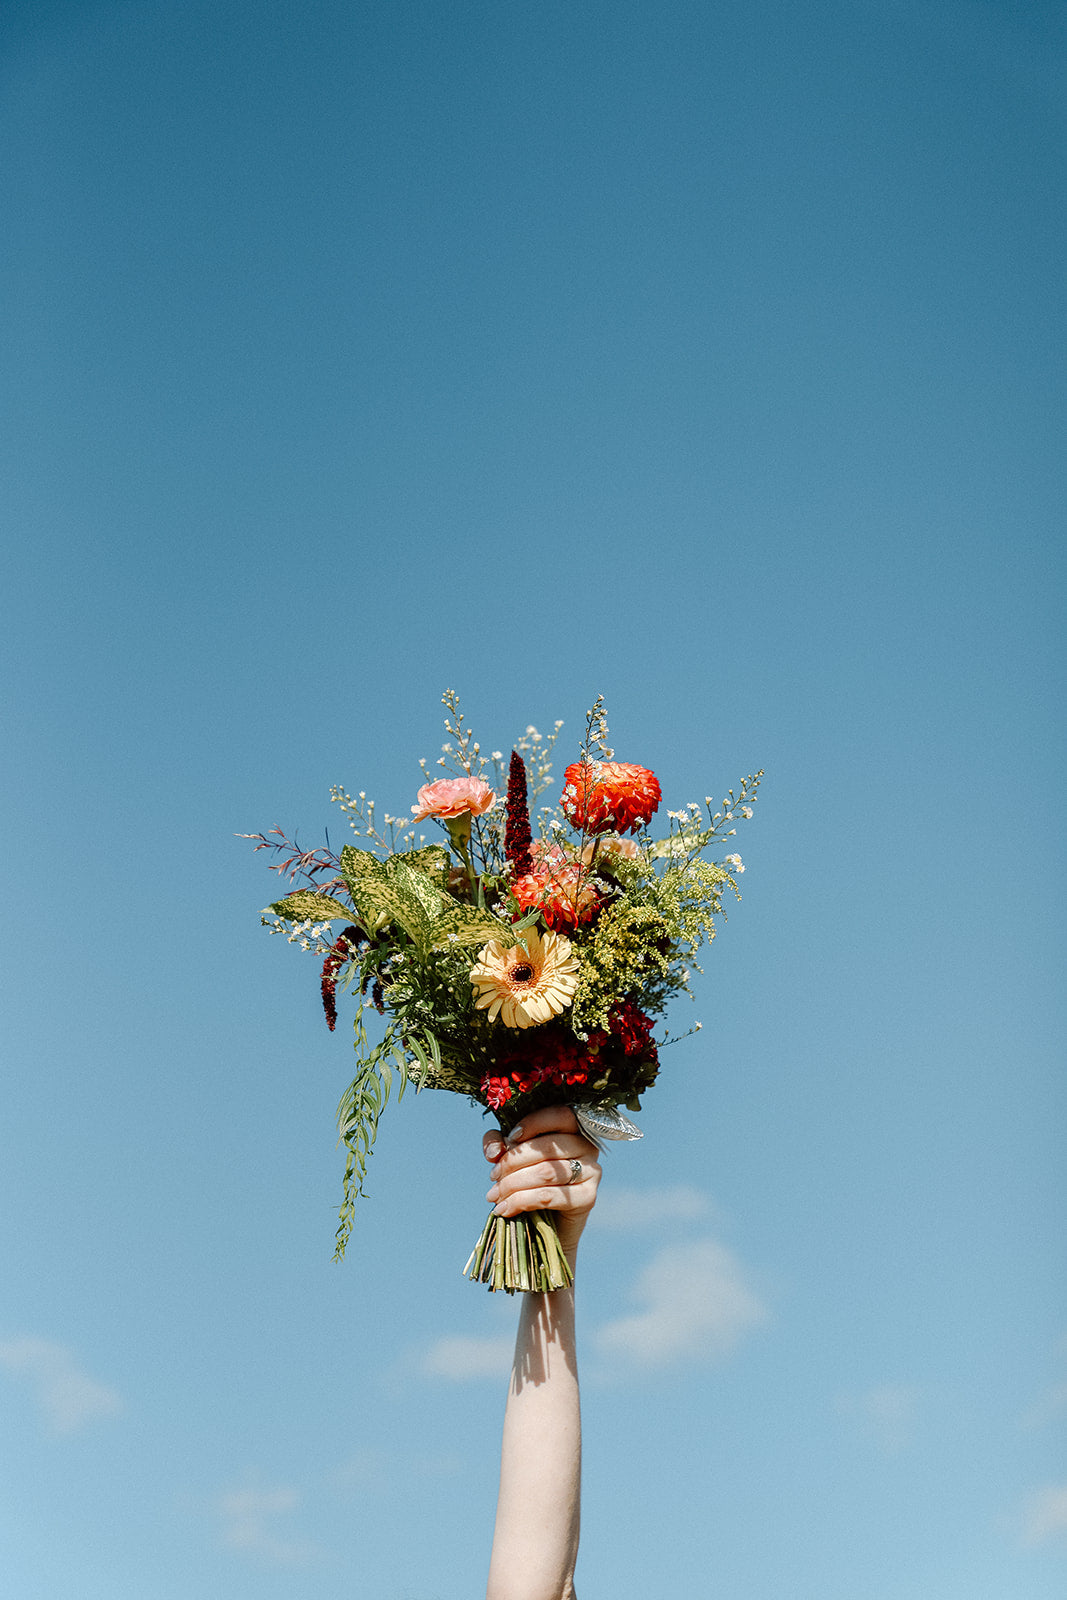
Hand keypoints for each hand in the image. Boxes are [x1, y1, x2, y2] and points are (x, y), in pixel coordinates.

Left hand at [483, 1105, 601, 1260]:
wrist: (547, 1222)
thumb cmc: (530, 1180)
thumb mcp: (511, 1155)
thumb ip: (499, 1143)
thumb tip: (494, 1151)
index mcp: (573, 1128)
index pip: (560, 1115)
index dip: (533, 1123)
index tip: (510, 1138)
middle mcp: (588, 1146)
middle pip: (548, 1147)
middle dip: (513, 1161)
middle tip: (493, 1176)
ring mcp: (592, 1171)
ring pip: (546, 1172)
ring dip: (513, 1184)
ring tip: (494, 1195)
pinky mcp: (588, 1197)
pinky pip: (550, 1196)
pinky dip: (521, 1202)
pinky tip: (505, 1209)